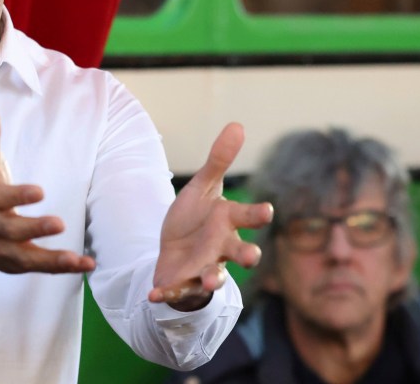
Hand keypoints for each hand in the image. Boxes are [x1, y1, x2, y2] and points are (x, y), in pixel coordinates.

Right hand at [0, 105, 95, 282]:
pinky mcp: (15, 264)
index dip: (19, 195)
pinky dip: (61, 268)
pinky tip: (86, 264)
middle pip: (14, 230)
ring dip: (53, 259)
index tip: (39, 191)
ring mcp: (4, 249)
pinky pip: (39, 268)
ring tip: (78, 259)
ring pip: (27, 256)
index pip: (1, 198)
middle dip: (35, 228)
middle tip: (58, 223)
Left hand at [148, 123, 272, 309]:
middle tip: (252, 256)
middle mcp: (222, 247)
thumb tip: (237, 124)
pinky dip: (167, 295)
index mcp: (228, 221)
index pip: (247, 216)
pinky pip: (177, 291)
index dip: (257, 214)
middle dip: (248, 255)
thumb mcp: (203, 187)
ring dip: (213, 279)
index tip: (266, 210)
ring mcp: (204, 268)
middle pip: (240, 252)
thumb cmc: (196, 218)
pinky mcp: (184, 284)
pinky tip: (153, 295)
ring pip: (214, 276)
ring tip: (211, 281)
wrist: (175, 250)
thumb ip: (218, 160)